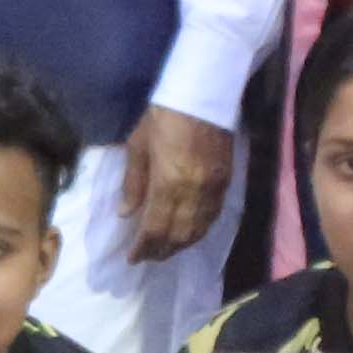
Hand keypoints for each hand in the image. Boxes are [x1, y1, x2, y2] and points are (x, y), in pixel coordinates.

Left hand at [119, 104, 232, 258]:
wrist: (203, 93)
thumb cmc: (163, 116)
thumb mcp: (138, 146)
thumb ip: (133, 183)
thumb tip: (126, 213)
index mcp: (169, 183)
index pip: (156, 228)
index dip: (144, 248)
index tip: (132, 258)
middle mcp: (194, 192)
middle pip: (179, 235)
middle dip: (162, 250)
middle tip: (148, 256)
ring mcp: (214, 188)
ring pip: (199, 230)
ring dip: (181, 244)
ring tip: (166, 249)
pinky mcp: (226, 181)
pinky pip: (213, 216)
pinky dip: (199, 230)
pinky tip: (188, 232)